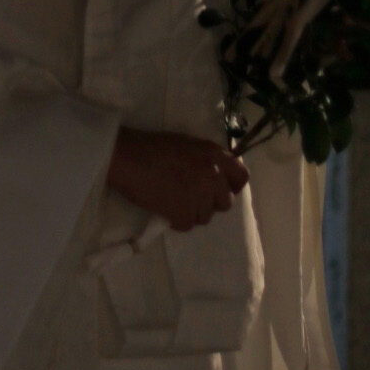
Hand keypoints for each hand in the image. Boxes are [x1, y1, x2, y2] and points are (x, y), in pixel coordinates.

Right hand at [106, 127, 247, 231]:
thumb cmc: (152, 147)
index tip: (220, 190)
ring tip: (172, 200)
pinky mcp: (184, 213)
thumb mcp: (187, 144)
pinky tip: (163, 207)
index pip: (241, 177)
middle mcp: (213, 176)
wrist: (128, 157)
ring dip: (191, 212)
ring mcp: (200, 196)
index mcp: (215, 155)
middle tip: (190, 197)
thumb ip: (207, 159)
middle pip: (225, 203)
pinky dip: (175, 220)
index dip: (232, 186)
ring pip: (205, 216)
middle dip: (210, 203)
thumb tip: (217, 175)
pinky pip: (187, 225)